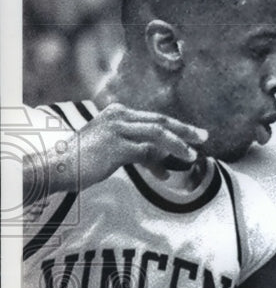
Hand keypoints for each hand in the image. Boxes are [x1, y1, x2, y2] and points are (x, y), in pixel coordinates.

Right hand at [26, 103, 208, 194]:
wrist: (59, 166)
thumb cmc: (85, 160)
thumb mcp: (112, 146)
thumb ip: (135, 146)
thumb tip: (160, 156)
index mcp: (118, 112)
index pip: (154, 118)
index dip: (176, 126)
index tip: (193, 133)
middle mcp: (118, 116)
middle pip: (160, 121)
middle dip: (185, 130)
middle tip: (204, 136)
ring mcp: (117, 130)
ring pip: (157, 134)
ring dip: (178, 145)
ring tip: (192, 156)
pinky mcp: (117, 147)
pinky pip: (146, 153)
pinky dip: (158, 164)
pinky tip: (165, 175)